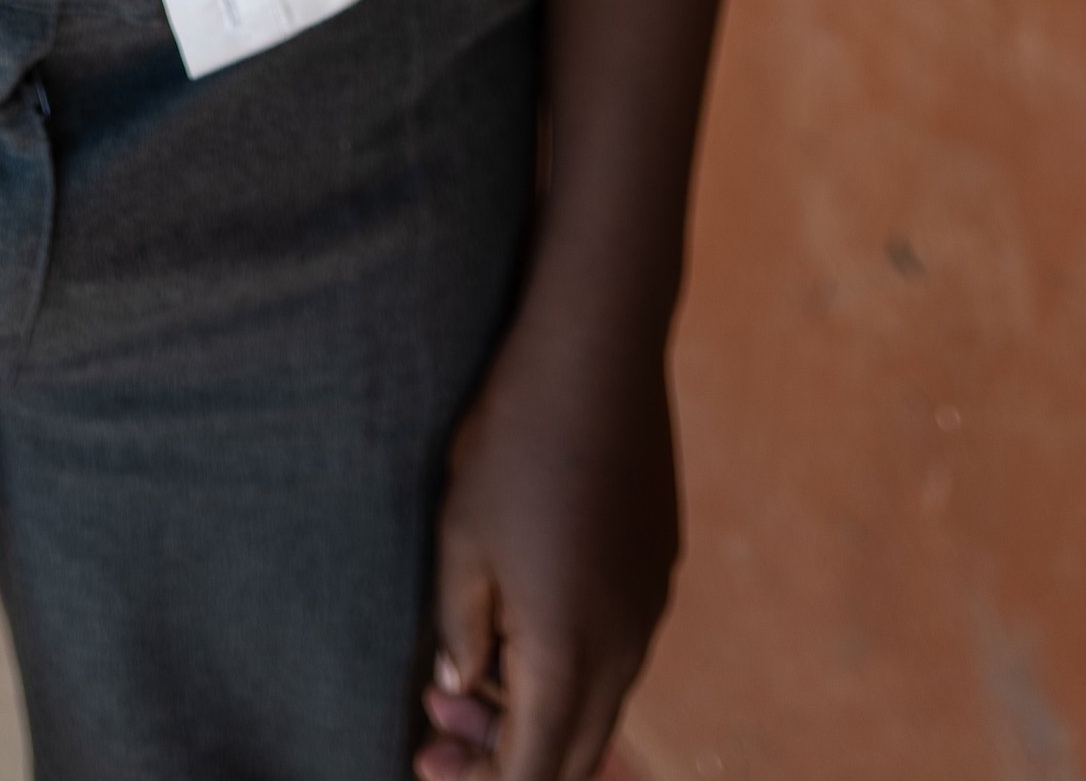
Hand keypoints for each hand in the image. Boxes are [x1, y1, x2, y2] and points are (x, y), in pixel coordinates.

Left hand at [412, 312, 678, 780]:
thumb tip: (459, 688)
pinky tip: (520, 620)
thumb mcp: (460, 537)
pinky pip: (619, 646)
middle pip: (574, 750)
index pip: (533, 771)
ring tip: (467, 673)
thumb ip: (459, 628)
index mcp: (569, 652)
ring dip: (538, 709)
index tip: (426, 764)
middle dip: (505, 760)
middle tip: (436, 736)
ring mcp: (652, 603)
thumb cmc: (512, 438)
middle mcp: (626, 643)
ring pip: (600, 700)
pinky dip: (571, 664)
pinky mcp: (659, 564)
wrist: (596, 348)